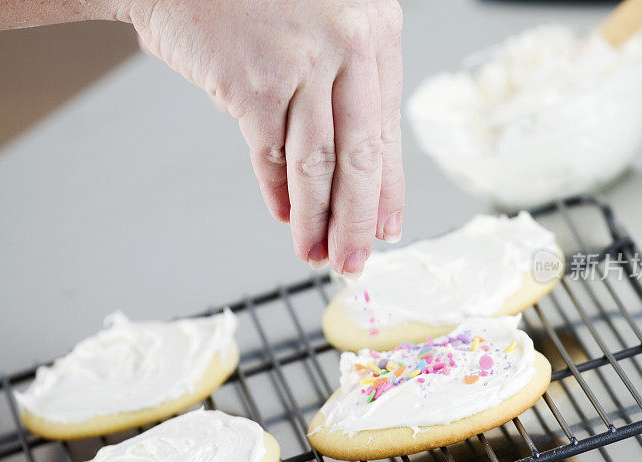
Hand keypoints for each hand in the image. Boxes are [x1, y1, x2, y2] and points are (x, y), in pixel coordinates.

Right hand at [129, 0, 404, 275]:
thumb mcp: (325, 21)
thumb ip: (346, 79)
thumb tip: (353, 163)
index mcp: (376, 29)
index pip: (387, 129)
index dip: (387, 188)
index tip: (386, 226)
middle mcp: (348, 45)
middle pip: (359, 156)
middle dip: (356, 220)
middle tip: (354, 258)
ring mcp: (301, 65)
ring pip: (317, 165)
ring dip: (316, 220)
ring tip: (316, 252)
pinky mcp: (253, 85)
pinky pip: (271, 156)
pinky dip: (277, 191)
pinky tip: (284, 215)